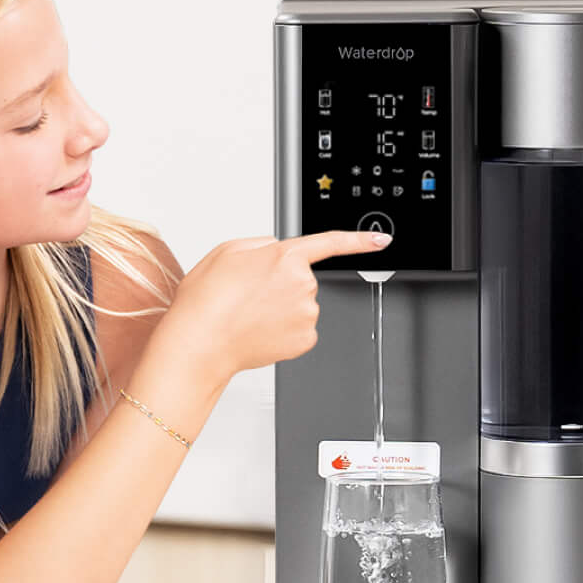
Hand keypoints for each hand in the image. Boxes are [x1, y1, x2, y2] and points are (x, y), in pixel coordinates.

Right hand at [153, 229, 394, 376]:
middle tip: (249, 295)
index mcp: (285, 256)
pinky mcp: (305, 339)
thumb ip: (260, 243)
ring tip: (249, 314)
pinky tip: (260, 330)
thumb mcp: (227, 251)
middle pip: (302, 278)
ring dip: (280, 308)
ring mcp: (307, 313)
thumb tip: (276, 249)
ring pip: (300, 305)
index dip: (360, 240)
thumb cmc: (207, 299)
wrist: (201, 341)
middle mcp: (303, 283)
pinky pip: (300, 329)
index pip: (331, 242)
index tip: (381, 241)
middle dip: (280, 284)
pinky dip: (283, 330)